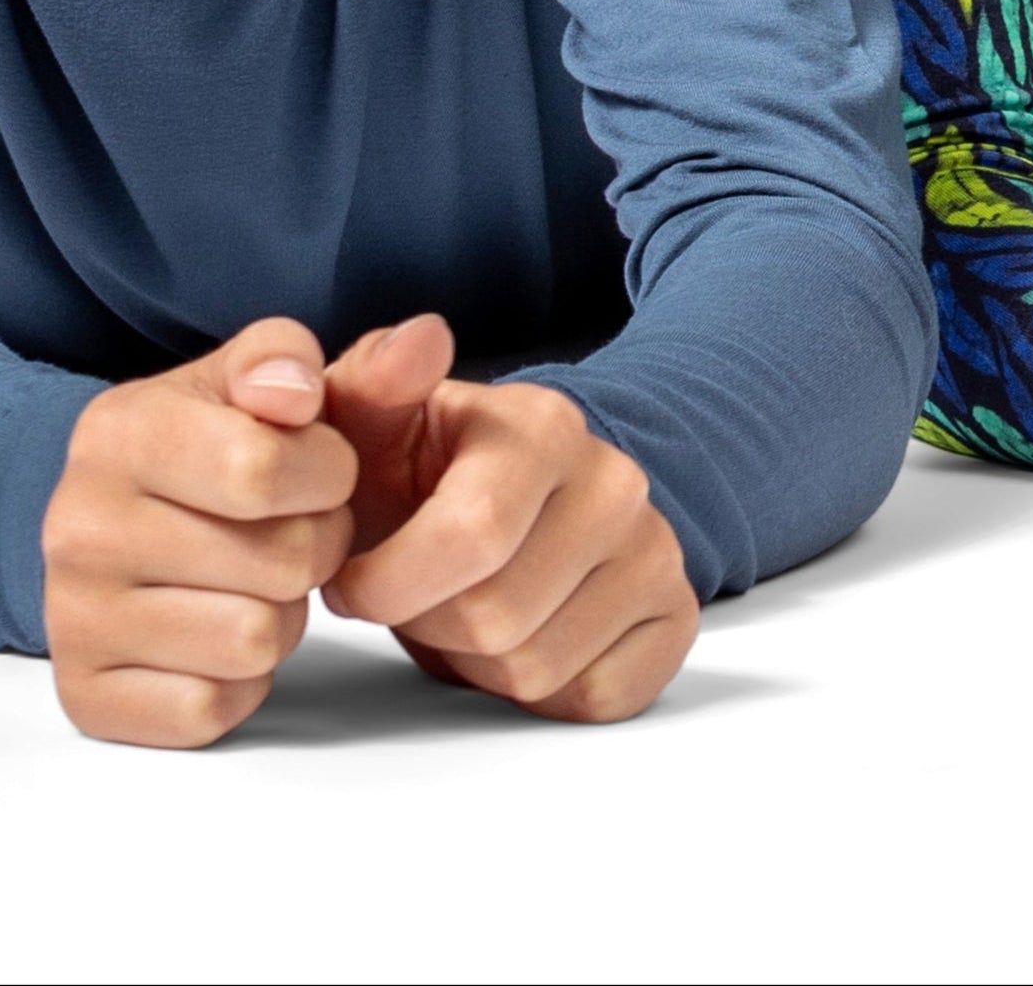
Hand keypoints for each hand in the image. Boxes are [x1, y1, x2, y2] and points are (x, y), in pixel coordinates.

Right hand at [40, 316, 355, 748]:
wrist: (115, 523)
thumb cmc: (209, 445)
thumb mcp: (252, 379)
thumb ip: (301, 359)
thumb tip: (369, 360)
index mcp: (120, 431)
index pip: (265, 469)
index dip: (327, 472)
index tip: (319, 467)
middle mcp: (78, 525)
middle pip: (280, 563)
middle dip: (315, 544)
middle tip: (288, 529)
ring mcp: (73, 619)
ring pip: (255, 641)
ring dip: (281, 615)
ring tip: (252, 579)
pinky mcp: (88, 696)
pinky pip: (213, 708)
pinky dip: (238, 682)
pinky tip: (215, 632)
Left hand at [317, 316, 700, 724]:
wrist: (503, 508)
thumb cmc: (418, 478)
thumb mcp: (370, 427)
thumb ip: (371, 383)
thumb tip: (421, 338)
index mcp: (545, 427)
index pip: (472, 536)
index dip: (389, 584)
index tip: (355, 582)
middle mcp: (617, 481)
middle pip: (496, 617)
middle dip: (429, 625)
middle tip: (419, 595)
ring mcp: (657, 548)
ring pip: (537, 668)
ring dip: (479, 662)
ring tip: (468, 610)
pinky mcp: (677, 612)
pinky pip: (596, 696)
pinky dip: (543, 692)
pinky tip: (523, 637)